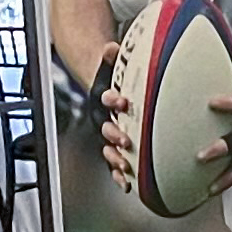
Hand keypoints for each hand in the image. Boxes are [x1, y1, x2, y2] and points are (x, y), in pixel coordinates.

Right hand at [74, 45, 124, 178]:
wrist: (106, 90)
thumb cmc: (116, 79)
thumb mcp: (115, 67)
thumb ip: (114, 58)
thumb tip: (112, 47)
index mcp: (105, 97)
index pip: (107, 96)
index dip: (113, 98)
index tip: (122, 100)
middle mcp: (104, 117)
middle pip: (106, 126)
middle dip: (114, 134)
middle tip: (125, 140)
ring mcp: (108, 133)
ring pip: (109, 147)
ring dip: (116, 158)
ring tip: (126, 166)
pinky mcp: (115, 147)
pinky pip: (115, 162)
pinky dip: (120, 173)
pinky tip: (128, 184)